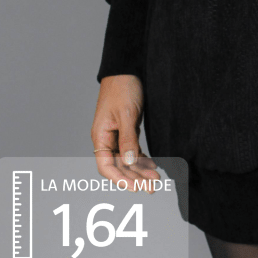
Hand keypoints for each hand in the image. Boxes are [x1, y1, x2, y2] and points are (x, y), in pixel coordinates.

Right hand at [90, 75, 159, 190]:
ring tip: (156, 179)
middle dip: (135, 177)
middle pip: (119, 165)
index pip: (106, 166)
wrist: (128, 69)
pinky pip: (133, 150)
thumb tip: (129, 163)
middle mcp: (107, 138)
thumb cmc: (122, 88)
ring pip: (128, 159)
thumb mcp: (126, 114)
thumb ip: (128, 139)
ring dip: (141, 170)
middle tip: (153, 187)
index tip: (135, 188)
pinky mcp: (127, 129)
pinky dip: (143, 158)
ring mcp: (117, 134)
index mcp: (100, 136)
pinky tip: (153, 166)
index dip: (120, 179)